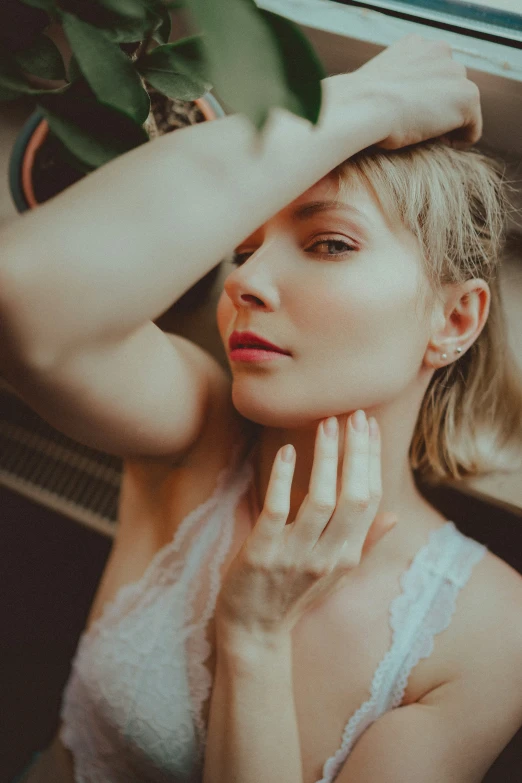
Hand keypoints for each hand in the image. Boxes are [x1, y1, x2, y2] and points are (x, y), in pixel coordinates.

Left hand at [215, 411, 397, 644]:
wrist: (254, 634)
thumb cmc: (294, 596)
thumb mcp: (337, 574)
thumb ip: (365, 542)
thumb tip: (395, 515)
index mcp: (348, 555)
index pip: (371, 500)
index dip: (372, 461)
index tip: (370, 426)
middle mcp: (329, 556)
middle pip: (354, 497)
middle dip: (357, 453)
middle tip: (355, 416)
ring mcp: (296, 555)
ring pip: (321, 500)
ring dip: (327, 459)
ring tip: (327, 424)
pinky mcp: (262, 553)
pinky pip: (278, 510)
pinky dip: (284, 479)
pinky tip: (289, 452)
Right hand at [349, 33, 481, 149]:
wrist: (362, 107)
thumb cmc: (359, 105)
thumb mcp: (377, 85)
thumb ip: (397, 84)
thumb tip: (399, 105)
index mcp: (416, 45)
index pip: (435, 72)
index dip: (426, 97)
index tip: (413, 115)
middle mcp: (440, 51)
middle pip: (451, 86)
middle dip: (440, 107)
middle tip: (420, 127)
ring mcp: (456, 73)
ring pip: (462, 106)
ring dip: (449, 122)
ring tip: (428, 136)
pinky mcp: (467, 97)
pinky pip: (472, 128)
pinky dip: (461, 140)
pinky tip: (442, 145)